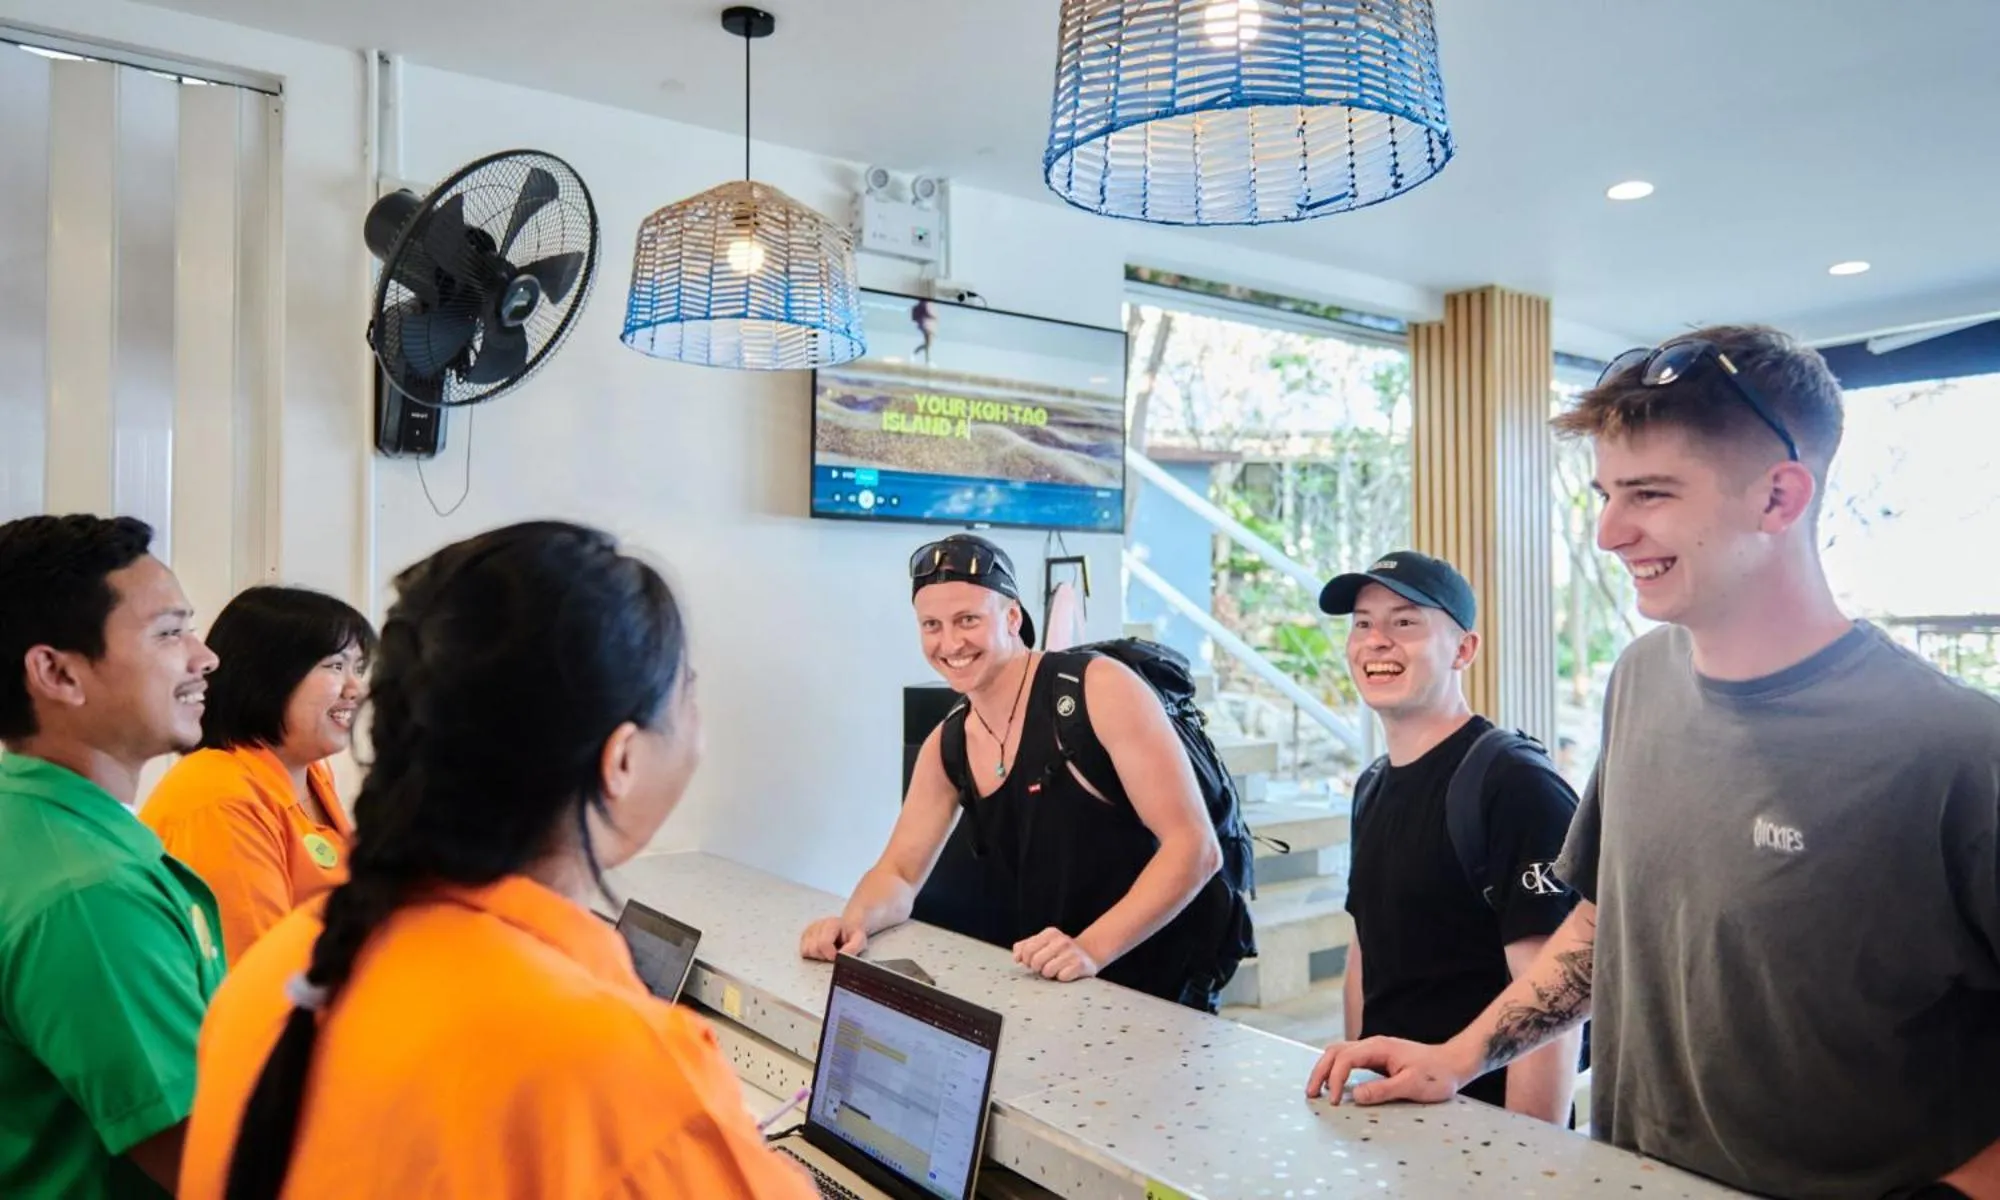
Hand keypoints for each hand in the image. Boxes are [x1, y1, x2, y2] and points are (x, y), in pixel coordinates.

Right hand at [799, 915, 867, 961]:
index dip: (830, 954)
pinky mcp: (805, 935)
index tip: (837, 955)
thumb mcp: (859, 941)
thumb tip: (841, 956)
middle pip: (813, 949)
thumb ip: (852, 948)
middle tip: (833, 952)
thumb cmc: (852, 934)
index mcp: (831, 924)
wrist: (848, 927)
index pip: (823, 944)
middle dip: (824, 955)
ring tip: (828, 950)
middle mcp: (818, 925)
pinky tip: (821, 950)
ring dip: (817, 955)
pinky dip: (811, 954)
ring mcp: (810, 929)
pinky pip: (803, 951)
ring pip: (806, 950)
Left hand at [1012, 928, 1100, 981]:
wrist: (1088, 954)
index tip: (1032, 962)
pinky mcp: (1080, 964)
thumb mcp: (1042, 943)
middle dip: (1038, 968)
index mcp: (1050, 933)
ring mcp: (1071, 952)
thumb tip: (1017, 957)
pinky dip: (1062, 978)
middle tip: (1046, 966)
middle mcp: (1061, 940)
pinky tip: (1067, 972)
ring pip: (1047, 971)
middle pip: (1036, 962)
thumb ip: (1024, 947)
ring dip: (1050, 974)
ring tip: (1057, 969)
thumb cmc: (1059, 951)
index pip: (1027, 950)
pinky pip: (1061, 977)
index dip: (1027, 960)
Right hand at [1305, 1036, 1469, 1105]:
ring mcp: (1374, 1050)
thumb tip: (1354, 1095)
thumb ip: (1382, 1090)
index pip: (1345, 1059)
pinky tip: (1334, 1084)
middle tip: (1310, 1094)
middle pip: (1334, 1051)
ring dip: (1325, 1070)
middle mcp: (1372, 1045)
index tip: (1334, 1101)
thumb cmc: (1437, 1074)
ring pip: (1339, 1053)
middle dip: (1320, 1071)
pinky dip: (1335, 1070)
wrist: (1454, 1063)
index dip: (1334, 1079)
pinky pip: (1348, 1059)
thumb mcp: (1412, 1084)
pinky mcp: (1377, 1058)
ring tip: (1316, 1090)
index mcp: (1378, 1047)